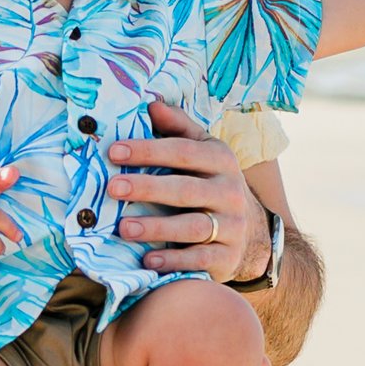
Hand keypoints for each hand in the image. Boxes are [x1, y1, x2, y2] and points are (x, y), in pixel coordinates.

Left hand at [108, 102, 265, 279]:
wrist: (251, 232)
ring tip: (124, 228)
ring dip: (157, 228)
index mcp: (221, 160)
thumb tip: (151, 104)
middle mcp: (230, 191)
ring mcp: (232, 226)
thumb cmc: (211, 183)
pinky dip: (174, 261)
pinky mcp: (227, 257)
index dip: (148, 150)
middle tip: (113, 188)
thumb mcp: (204, 151)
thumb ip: (178, 128)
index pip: (183, 151)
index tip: (114, 152)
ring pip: (193, 226)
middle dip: (147, 188)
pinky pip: (200, 259)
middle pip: (185, 189)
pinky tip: (147, 261)